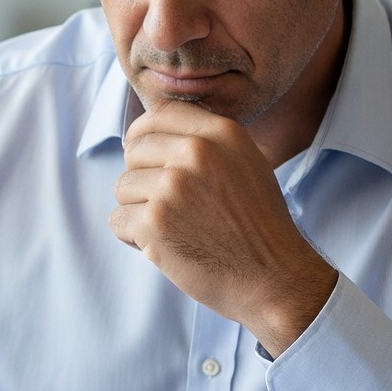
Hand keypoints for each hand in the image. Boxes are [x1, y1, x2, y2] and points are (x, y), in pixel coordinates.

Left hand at [110, 101, 337, 353]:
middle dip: (142, 179)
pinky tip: (165, 245)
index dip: (142, 135)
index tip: (144, 157)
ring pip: (122, 187)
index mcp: (220, 133)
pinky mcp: (155, 222)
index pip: (158, 113)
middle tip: (169, 207)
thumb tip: (151, 132)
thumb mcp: (246, 163)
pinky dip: (134, 238)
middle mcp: (196, 152)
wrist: (273, 276)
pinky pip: (118, 221)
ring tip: (173, 228)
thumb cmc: (258, 225)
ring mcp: (172, 187)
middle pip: (134, 151)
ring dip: (138, 211)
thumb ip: (206, 142)